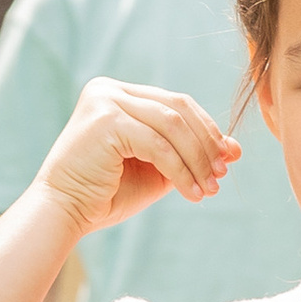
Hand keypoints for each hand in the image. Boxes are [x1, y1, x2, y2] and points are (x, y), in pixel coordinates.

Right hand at [39, 78, 239, 236]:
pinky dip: (180, 170)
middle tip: (221, 174)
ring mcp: (105, 100)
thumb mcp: (158, 170)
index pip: (177, 103)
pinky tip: (191, 192)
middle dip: (206, 143)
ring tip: (209, 188)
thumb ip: (190, 155)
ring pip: (172, 125)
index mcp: (120, 94)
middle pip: (178, 108)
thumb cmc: (107, 194)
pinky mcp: (105, 120)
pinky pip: (157, 144)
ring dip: (197, 159)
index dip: (207, 130)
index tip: (227, 160)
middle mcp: (109, 89)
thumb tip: (235, 149)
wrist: (64, 212)